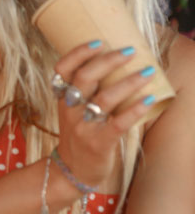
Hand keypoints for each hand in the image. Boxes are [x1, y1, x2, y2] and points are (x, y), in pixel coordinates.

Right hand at [53, 41, 155, 187]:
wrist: (71, 171)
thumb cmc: (78, 135)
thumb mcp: (72, 111)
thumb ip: (85, 91)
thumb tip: (113, 64)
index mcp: (62, 99)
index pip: (62, 69)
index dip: (78, 53)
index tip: (99, 42)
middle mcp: (70, 110)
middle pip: (85, 78)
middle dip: (108, 61)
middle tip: (129, 52)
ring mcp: (83, 127)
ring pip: (104, 98)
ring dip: (128, 82)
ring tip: (148, 72)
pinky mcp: (99, 142)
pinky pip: (119, 123)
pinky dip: (135, 109)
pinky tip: (150, 99)